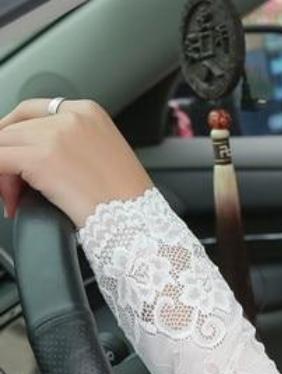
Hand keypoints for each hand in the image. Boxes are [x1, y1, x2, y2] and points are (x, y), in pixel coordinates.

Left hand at [0, 98, 152, 227]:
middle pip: (15, 129)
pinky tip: (10, 200)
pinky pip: (0, 162)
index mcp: (89, 112)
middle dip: (9, 159)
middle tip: (16, 191)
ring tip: (17, 201)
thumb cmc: (128, 202)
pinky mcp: (40, 157)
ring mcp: (54, 135)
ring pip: (4, 145)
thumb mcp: (105, 157)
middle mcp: (71, 117)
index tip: (9, 153)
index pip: (33, 112)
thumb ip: (73, 144)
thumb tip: (37, 154)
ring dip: (6, 176)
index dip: (15, 135)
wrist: (137, 223)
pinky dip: (1, 181)